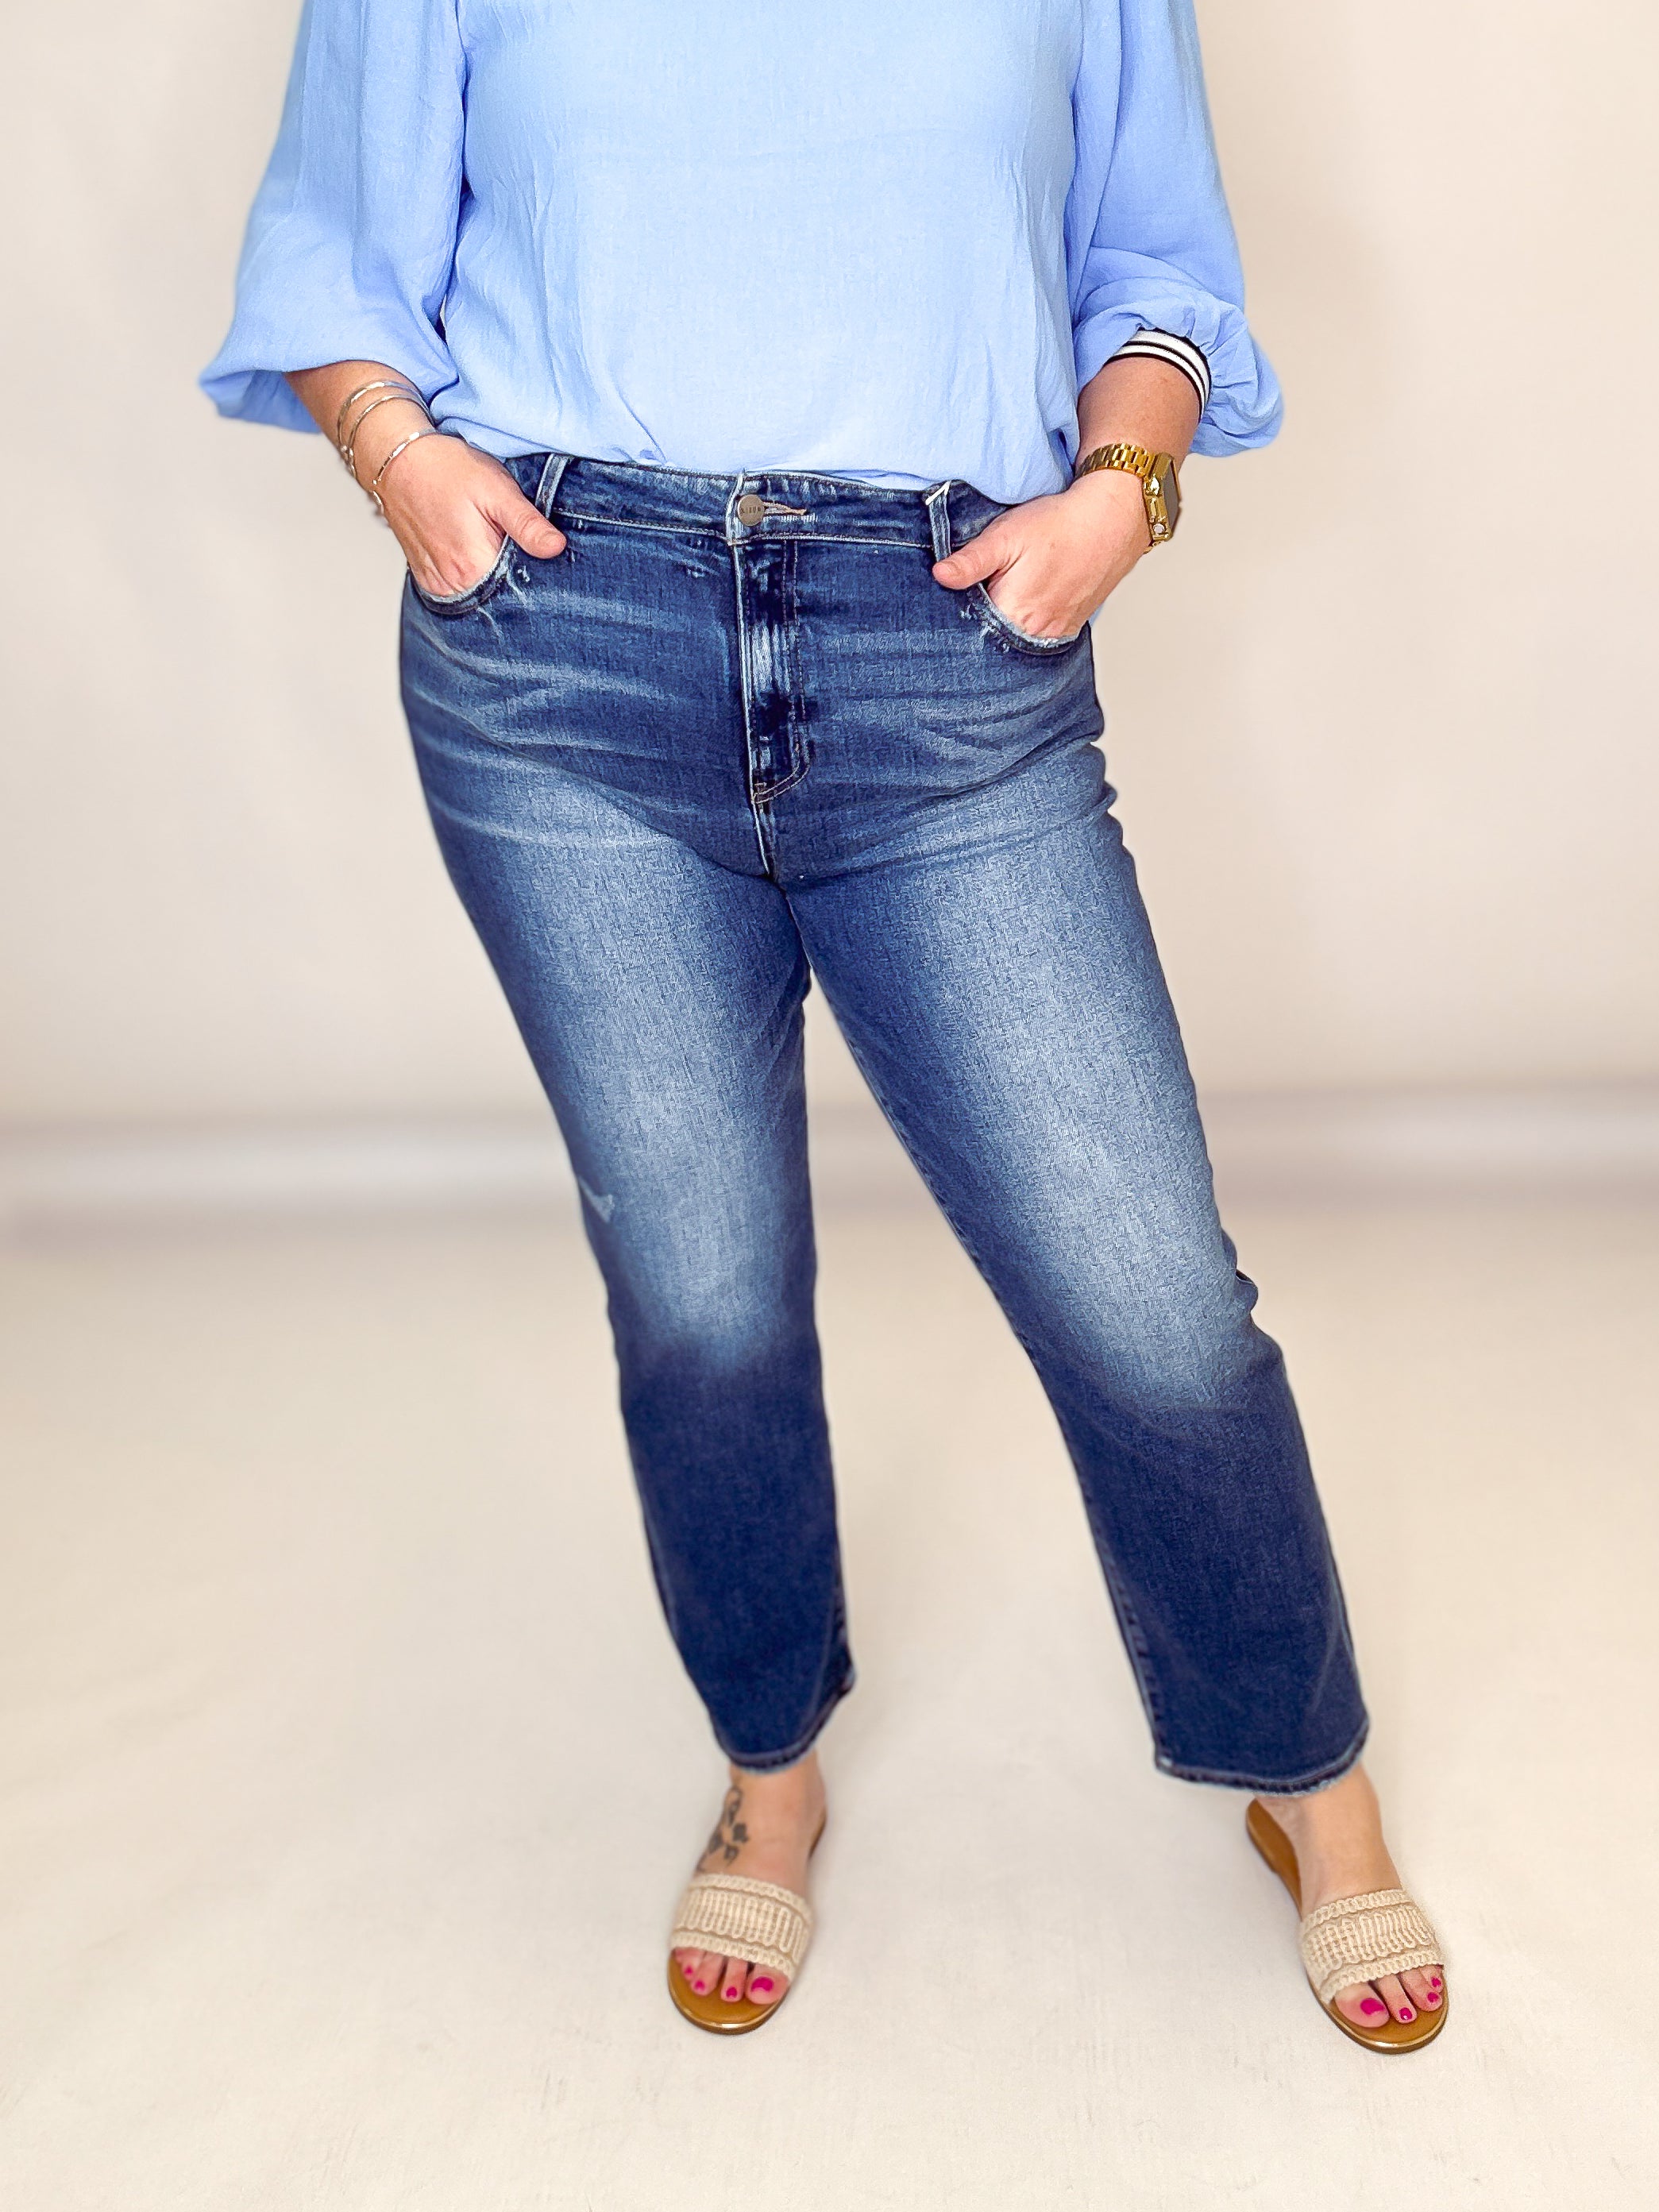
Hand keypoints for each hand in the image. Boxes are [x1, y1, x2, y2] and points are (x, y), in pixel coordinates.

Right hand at [355, 404, 565, 594]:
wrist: (398, 460)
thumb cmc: (447, 470)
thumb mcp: (497, 490)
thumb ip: (527, 524)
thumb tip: (557, 548)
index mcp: (475, 566)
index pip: (521, 586)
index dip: (536, 571)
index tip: (539, 552)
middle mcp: (454, 583)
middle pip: (500, 593)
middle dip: (514, 575)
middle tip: (512, 541)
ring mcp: (437, 583)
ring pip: (479, 593)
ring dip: (491, 576)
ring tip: (489, 543)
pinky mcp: (427, 578)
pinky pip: (458, 589)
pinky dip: (471, 577)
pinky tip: (473, 552)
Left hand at [931, 468, 1150, 638]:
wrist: (1110, 520)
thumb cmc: (1058, 525)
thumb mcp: (1005, 536)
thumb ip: (970, 561)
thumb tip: (940, 576)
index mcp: (1012, 613)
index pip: (970, 629)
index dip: (956, 616)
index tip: (950, 604)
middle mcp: (1034, 632)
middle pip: (992, 638)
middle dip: (979, 623)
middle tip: (979, 596)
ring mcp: (1054, 633)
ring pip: (1015, 639)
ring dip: (1004, 625)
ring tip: (1004, 597)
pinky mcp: (1068, 628)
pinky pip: (1037, 637)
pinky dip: (1026, 626)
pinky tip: (1024, 604)